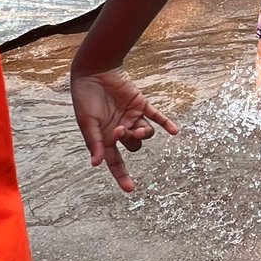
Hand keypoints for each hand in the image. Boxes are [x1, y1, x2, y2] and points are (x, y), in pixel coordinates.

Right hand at [70, 66, 178, 192]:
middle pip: (134, 146)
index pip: (115, 161)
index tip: (130, 189)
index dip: (122, 175)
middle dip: (130, 141)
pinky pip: (157, 116)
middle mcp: (120, 129)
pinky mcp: (141, 104)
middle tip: (121, 130)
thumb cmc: (85, 98)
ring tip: (137, 127)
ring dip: (144, 134)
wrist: (94, 72)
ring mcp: (132, 116)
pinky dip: (166, 123)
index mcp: (105, 137)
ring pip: (146, 133)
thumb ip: (95, 142)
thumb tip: (97, 164)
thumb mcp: (87, 123)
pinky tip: (174, 131)